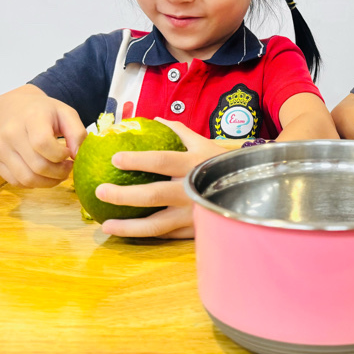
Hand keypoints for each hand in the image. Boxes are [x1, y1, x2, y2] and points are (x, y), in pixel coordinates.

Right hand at [0, 96, 86, 188]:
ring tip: (57, 173)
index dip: (61, 155)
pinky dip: (33, 183)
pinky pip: (16, 182)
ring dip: (48, 182)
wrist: (12, 109)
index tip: (69, 153)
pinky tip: (42, 173)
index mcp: (31, 117)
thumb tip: (77, 156)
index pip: (43, 144)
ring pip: (27, 179)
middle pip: (38, 166)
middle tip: (67, 168)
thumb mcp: (66, 113)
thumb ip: (77, 133)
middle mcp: (10, 132)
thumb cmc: (43, 112)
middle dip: (59, 173)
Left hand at [96, 118, 229, 238]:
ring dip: (128, 227)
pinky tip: (128, 233)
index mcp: (193, 164)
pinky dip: (146, 235)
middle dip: (123, 195)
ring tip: (105, 226)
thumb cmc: (223, 162)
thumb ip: (179, 131)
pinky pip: (167, 235)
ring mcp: (193, 214)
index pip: (160, 161)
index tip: (114, 158)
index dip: (136, 159)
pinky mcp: (195, 231)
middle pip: (152, 195)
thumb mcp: (205, 143)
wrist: (253, 190)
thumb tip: (155, 118)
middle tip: (100, 191)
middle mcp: (191, 190)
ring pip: (156, 225)